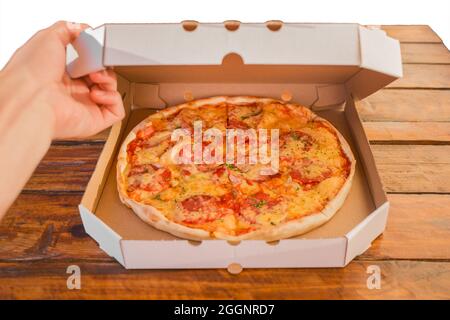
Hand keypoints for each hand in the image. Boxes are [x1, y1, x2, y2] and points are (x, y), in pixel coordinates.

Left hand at [1, 21, 124, 138]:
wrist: (31, 98)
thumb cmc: (32, 72)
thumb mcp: (48, 37)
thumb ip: (67, 29)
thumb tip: (82, 29)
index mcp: (61, 76)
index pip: (87, 66)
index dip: (94, 57)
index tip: (94, 51)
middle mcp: (73, 93)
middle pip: (102, 78)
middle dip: (103, 68)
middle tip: (95, 64)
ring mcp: (85, 107)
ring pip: (111, 92)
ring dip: (109, 81)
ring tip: (95, 78)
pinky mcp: (95, 121)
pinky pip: (116, 111)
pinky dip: (113, 99)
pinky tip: (97, 93)